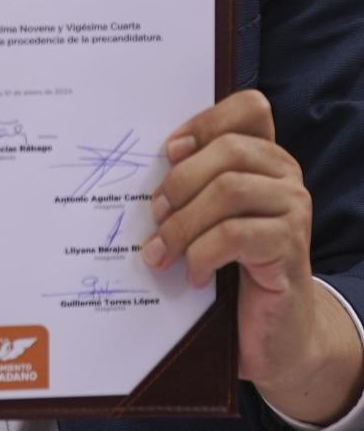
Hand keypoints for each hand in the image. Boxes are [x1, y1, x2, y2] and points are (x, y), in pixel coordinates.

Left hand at [142, 89, 362, 423]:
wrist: (273, 330)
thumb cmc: (231, 263)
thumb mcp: (209, 214)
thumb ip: (194, 180)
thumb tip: (144, 159)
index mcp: (266, 154)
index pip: (249, 108)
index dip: (206, 121)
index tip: (169, 151)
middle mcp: (286, 174)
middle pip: (228, 150)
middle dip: (180, 181)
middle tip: (154, 213)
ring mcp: (293, 210)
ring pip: (228, 191)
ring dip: (183, 223)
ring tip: (161, 251)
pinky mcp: (291, 248)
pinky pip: (235, 235)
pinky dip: (202, 254)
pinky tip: (193, 275)